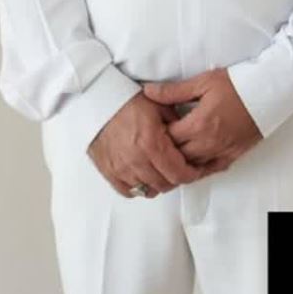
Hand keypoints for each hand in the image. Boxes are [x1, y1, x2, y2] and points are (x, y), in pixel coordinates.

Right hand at [86, 92, 208, 198]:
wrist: (98, 102)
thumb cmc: (128, 102)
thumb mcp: (160, 106)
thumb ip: (178, 125)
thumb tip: (190, 139)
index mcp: (152, 143)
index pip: (178, 173)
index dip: (191, 174)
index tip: (194, 170)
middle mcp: (137, 160)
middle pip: (165, 184)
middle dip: (177, 179)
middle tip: (180, 170)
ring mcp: (121, 168)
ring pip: (148, 190)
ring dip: (159, 183)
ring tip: (162, 172)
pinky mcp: (109, 172)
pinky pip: (129, 192)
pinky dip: (139, 187)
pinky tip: (144, 176)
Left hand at [142, 68, 262, 175]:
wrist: (269, 91)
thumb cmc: (237, 84)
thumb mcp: (204, 82)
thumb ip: (174, 91)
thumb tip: (148, 92)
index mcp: (198, 124)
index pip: (166, 139)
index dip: (155, 135)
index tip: (151, 128)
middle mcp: (208, 142)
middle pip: (176, 157)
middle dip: (164, 151)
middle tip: (157, 143)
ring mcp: (221, 151)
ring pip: (191, 167)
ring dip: (179, 162)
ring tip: (171, 154)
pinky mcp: (233, 155)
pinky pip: (210, 170)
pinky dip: (198, 169)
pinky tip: (192, 163)